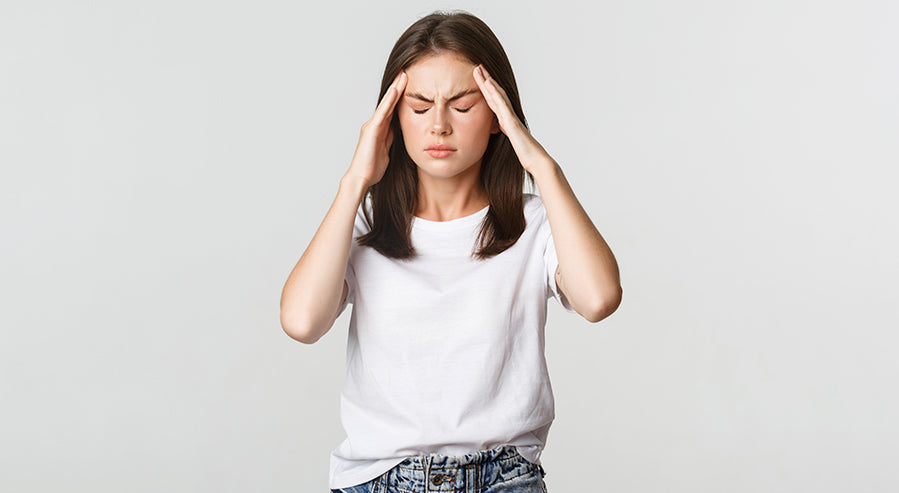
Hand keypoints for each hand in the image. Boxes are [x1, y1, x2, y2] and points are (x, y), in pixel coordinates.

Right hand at [344, 71, 406, 186]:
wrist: (361, 177)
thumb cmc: (372, 167)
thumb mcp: (387, 150)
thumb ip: (391, 139)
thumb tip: (399, 132)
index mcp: (380, 129)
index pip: (392, 109)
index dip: (400, 97)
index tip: (410, 85)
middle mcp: (375, 124)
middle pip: (389, 103)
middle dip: (398, 87)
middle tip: (406, 72)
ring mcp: (372, 125)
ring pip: (386, 104)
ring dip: (395, 89)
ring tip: (403, 75)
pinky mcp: (371, 130)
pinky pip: (382, 112)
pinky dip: (389, 101)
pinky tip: (396, 90)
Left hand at [472, 64, 549, 171]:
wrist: (536, 160)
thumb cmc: (526, 153)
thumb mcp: (511, 140)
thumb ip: (506, 130)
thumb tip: (500, 126)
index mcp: (507, 120)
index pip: (494, 101)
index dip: (486, 89)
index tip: (479, 78)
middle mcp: (509, 115)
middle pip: (496, 94)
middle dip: (486, 80)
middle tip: (478, 66)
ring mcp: (510, 117)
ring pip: (498, 95)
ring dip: (488, 81)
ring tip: (480, 69)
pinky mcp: (511, 122)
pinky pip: (501, 105)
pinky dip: (495, 93)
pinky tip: (488, 84)